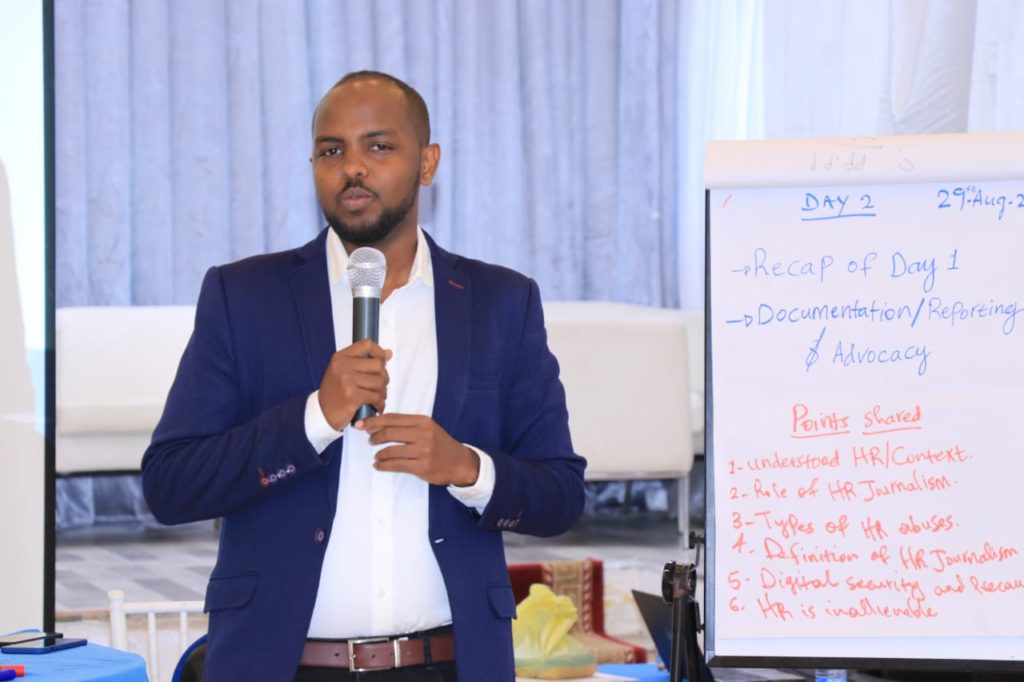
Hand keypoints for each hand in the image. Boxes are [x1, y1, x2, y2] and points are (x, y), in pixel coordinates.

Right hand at [318, 339, 391, 429]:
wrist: (322, 412)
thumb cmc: (335, 391)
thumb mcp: (344, 370)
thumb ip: (365, 361)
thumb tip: (388, 353)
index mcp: (341, 357)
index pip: (367, 344)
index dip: (380, 352)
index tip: (382, 361)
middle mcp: (343, 366)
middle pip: (378, 364)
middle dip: (383, 377)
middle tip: (379, 386)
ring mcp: (347, 380)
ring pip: (380, 381)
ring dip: (382, 392)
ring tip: (377, 397)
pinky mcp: (352, 396)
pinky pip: (376, 397)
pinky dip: (379, 403)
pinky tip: (376, 406)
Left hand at [357, 413, 479, 485]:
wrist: (460, 462)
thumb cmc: (440, 444)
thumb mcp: (427, 428)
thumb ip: (407, 426)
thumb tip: (378, 425)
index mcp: (423, 421)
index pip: (393, 418)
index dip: (374, 421)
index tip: (361, 424)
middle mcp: (423, 434)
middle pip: (390, 432)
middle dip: (374, 436)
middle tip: (370, 441)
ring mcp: (423, 450)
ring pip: (391, 450)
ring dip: (379, 454)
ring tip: (377, 456)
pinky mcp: (422, 466)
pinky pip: (396, 465)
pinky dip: (383, 466)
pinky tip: (379, 466)